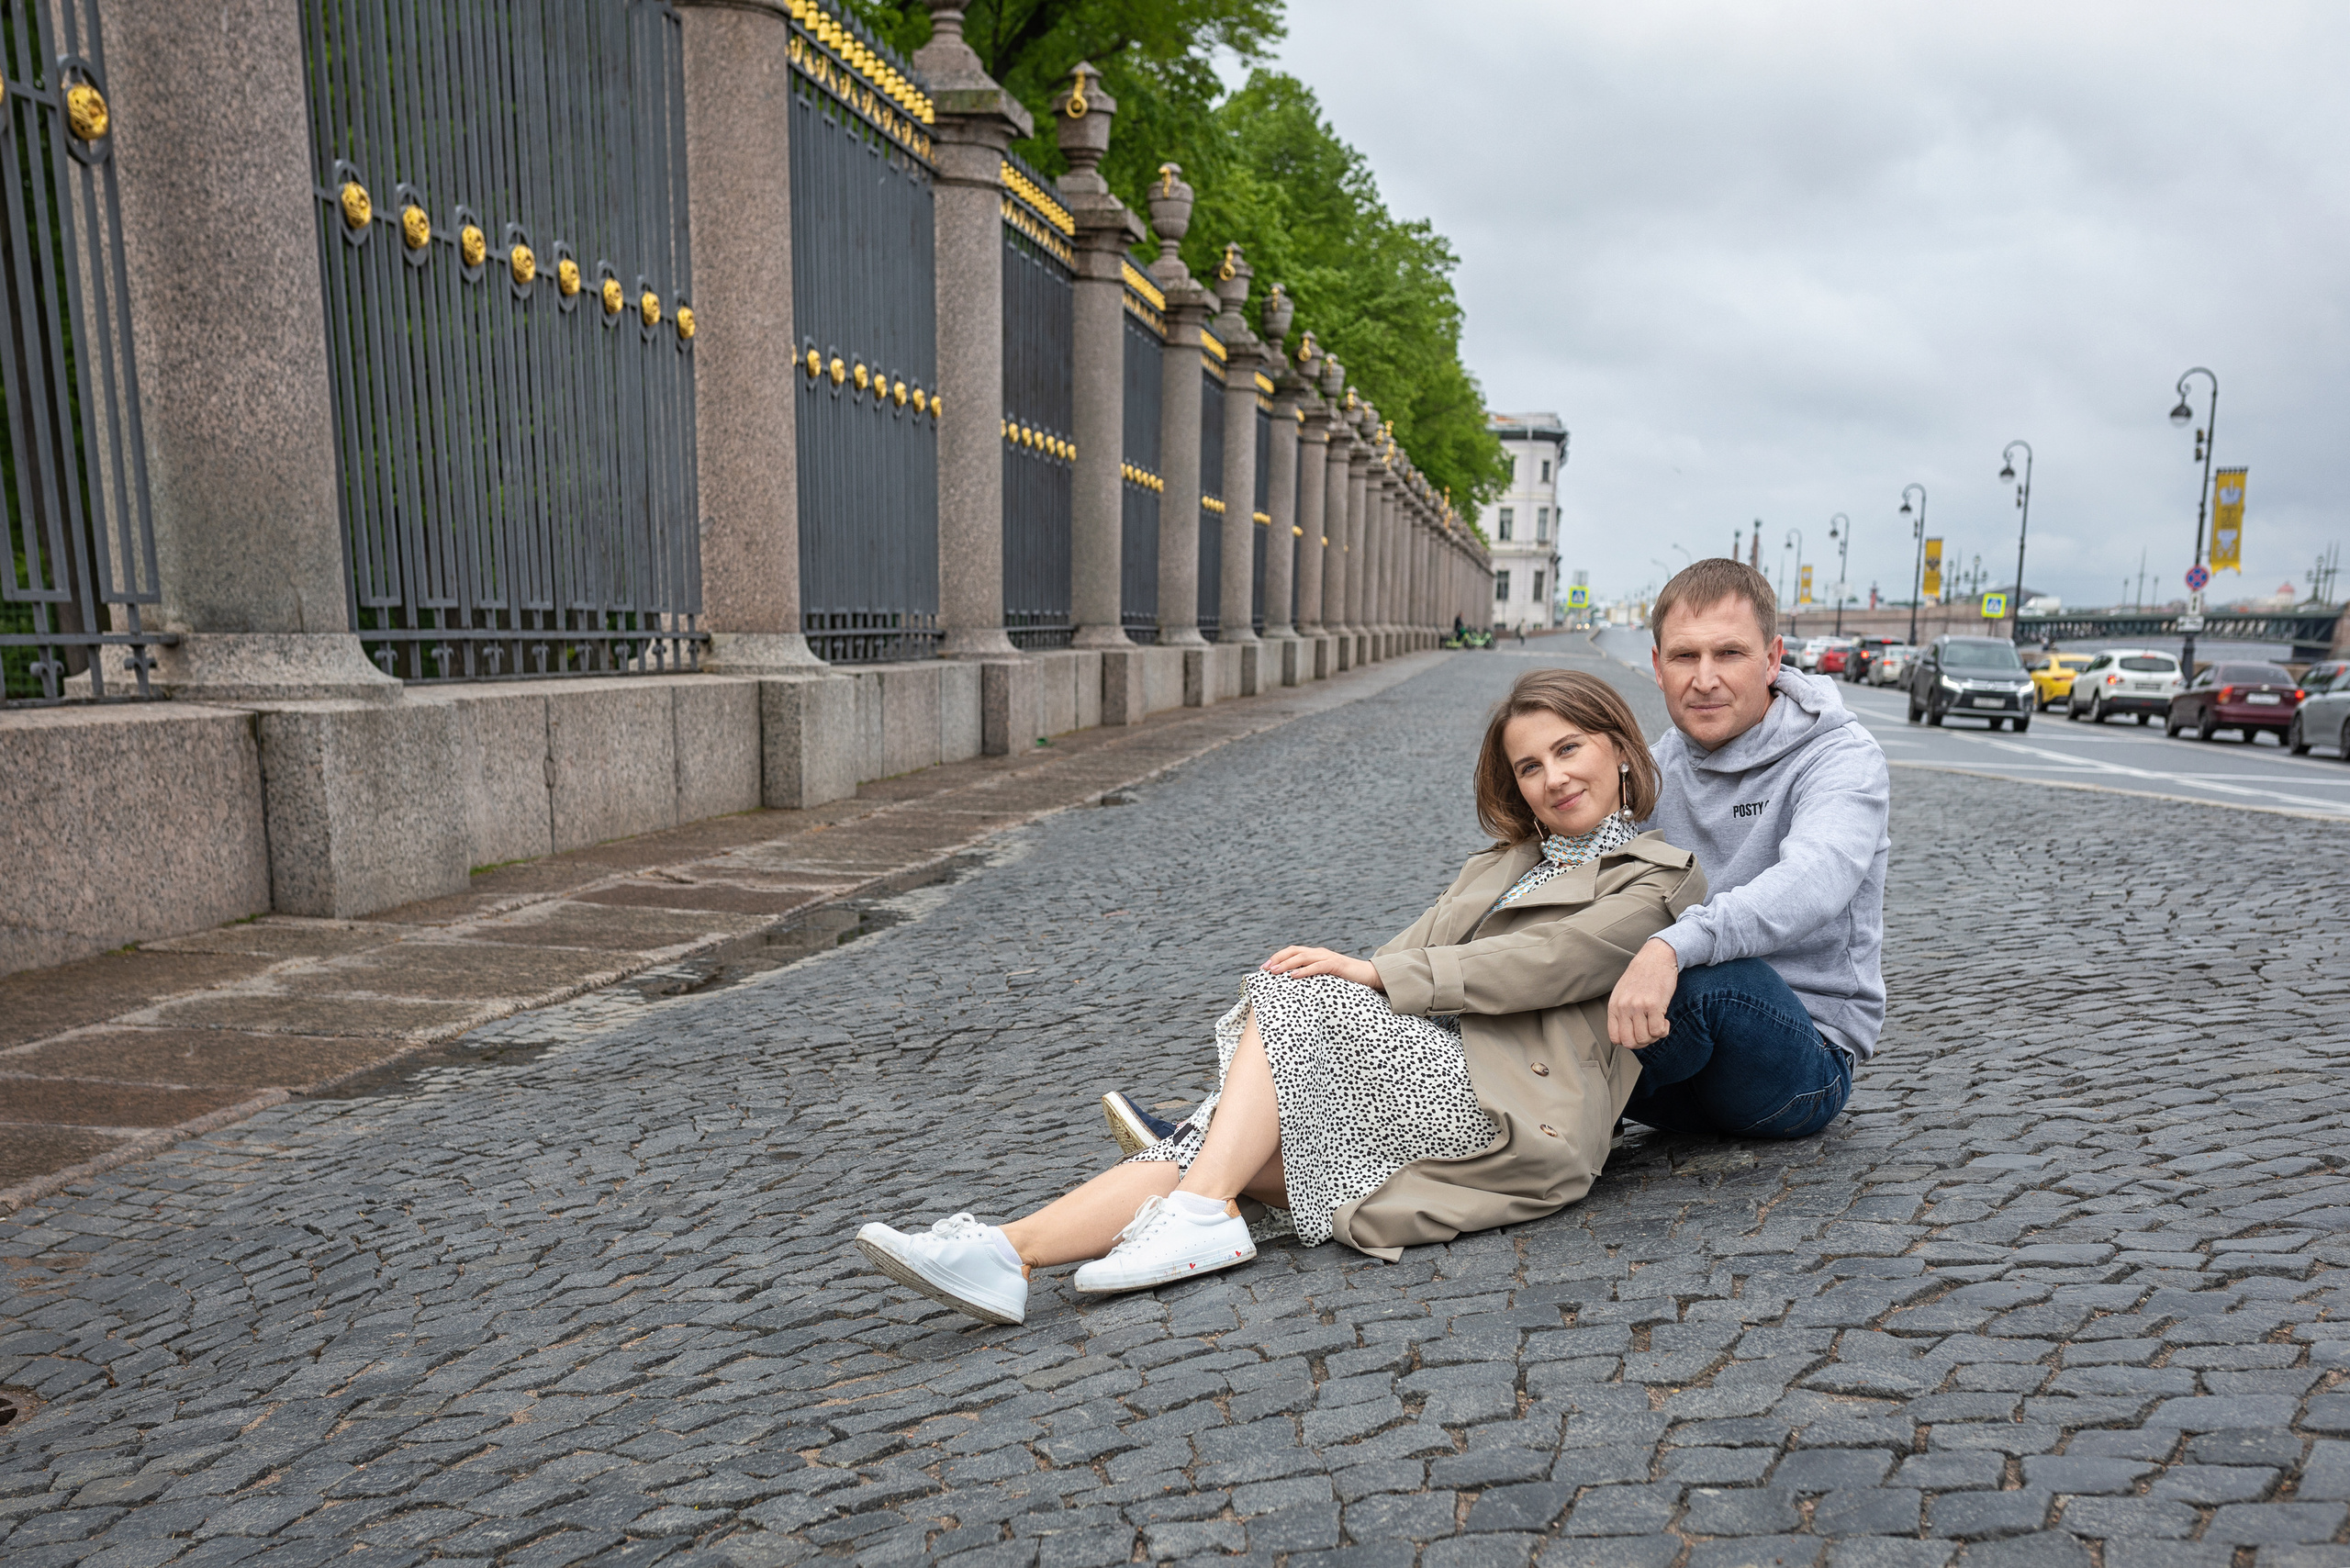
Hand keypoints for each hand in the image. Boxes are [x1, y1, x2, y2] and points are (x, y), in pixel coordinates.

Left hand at [1261, 945, 1383, 990]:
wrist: (1366, 975)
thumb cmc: (1344, 978)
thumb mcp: (1323, 976)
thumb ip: (1310, 975)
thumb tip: (1292, 984)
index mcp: (1314, 954)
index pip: (1291, 951)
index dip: (1277, 957)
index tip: (1263, 967)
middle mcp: (1318, 952)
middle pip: (1293, 951)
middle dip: (1277, 959)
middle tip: (1265, 969)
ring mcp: (1327, 957)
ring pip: (1302, 957)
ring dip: (1286, 964)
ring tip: (1275, 971)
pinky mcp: (1335, 965)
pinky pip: (1317, 966)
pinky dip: (1304, 970)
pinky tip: (1293, 976)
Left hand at [1607, 938, 1680, 1048]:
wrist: (1656, 957)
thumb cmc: (1641, 976)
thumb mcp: (1622, 993)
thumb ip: (1621, 1012)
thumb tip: (1626, 1036)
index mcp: (1613, 1006)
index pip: (1615, 1038)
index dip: (1629, 1041)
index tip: (1638, 1034)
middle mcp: (1623, 1007)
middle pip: (1630, 1042)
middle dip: (1643, 1043)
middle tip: (1650, 1033)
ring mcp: (1638, 1006)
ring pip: (1644, 1039)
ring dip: (1655, 1037)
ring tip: (1658, 1025)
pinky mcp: (1654, 1004)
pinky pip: (1657, 1031)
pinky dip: (1663, 1030)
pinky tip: (1665, 1020)